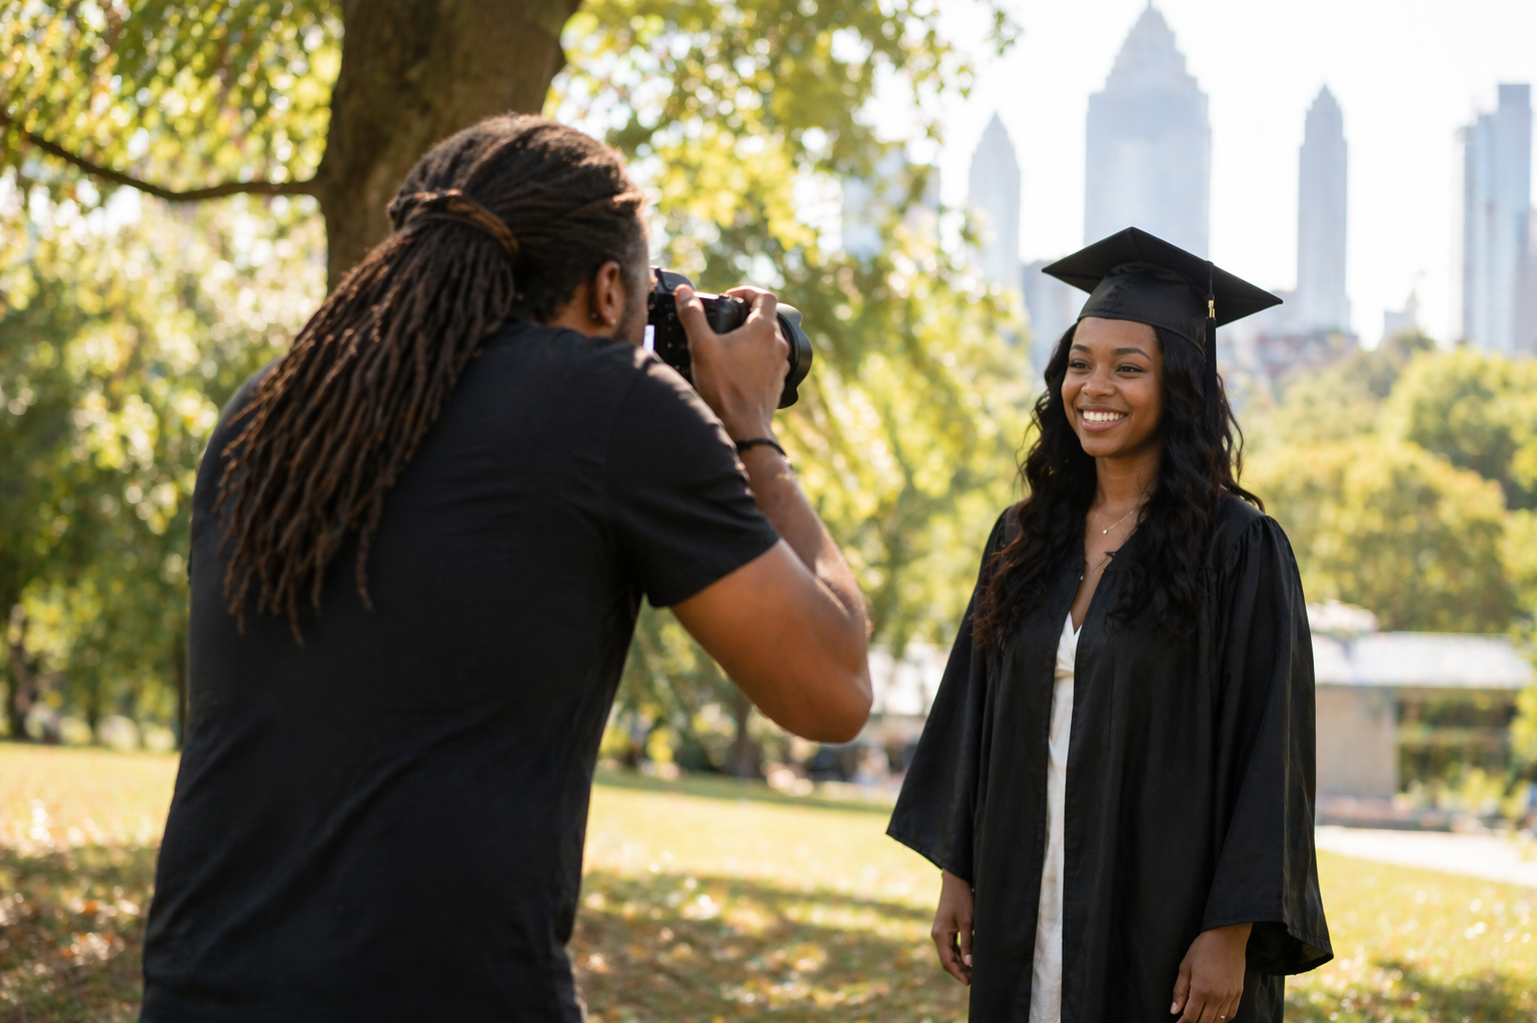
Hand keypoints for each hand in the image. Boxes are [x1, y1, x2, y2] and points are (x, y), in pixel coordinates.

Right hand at [678, 283, 788, 440]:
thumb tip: (684, 293)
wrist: (744, 427)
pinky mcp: (778, 381)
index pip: (765, 296)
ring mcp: (781, 364)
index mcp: (764, 329)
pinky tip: (737, 368)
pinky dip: (756, 358)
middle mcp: (778, 344)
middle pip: (768, 318)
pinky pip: (770, 361)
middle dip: (747, 315)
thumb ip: (692, 316)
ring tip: (729, 345)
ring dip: (752, 338)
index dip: (747, 291)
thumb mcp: (702, 347)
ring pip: (769, 340)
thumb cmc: (725, 387)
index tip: (730, 297)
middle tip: (725, 321)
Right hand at [931, 870, 973, 985]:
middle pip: (947, 959)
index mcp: (940, 935)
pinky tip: (969, 958)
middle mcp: (937, 935)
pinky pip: (951, 946)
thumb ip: (968, 943)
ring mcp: (940, 932)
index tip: (969, 983)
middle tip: (974, 980)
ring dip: (960, 963)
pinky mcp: (945, 928)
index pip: (947, 961)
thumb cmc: (962, 899)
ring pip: (949, 953)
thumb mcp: (967, 922)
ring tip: (973, 972)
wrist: (956, 881)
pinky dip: (959, 954)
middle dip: (960, 970)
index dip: (958, 973)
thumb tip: (969, 963)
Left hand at [1171, 922, 1250, 1021]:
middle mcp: (1217, 996)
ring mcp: (1230, 996)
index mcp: (1201, 990)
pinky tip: (1215, 1019)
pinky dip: (1222, 1020)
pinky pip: (1231, 1014)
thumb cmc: (1203, 948)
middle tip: (1186, 1022)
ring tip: (1199, 1021)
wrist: (1227, 937)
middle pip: (1205, 1022)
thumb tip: (1174, 1011)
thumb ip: (1179, 991)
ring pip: (1218, 1021)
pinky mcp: (1238, 993)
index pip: (1191, 1017)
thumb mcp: (1185, 967)